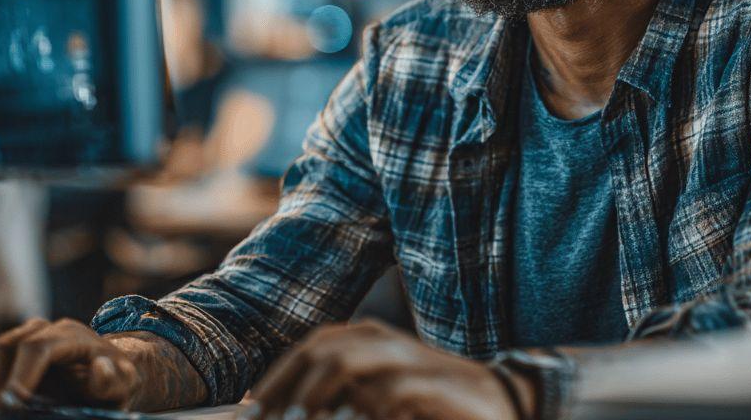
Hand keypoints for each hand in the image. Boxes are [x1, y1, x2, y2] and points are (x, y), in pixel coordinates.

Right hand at [0, 318, 139, 411]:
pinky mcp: (8, 350)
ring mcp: (22, 336)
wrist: (106, 372)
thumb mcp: (123, 384)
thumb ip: (114, 380)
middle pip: (4, 348)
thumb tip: (100, 367)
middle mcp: (43, 330)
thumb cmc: (114, 380)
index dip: (20, 376)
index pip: (37, 349)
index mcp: (71, 335)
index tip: (12, 404)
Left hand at [248, 319, 531, 419]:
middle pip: (321, 350)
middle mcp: (383, 342)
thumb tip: (289, 411)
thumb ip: (341, 396)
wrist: (498, 402)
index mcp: (368, 339)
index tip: (251, 413)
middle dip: (287, 388)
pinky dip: (364, 410)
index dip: (276, 380)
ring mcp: (408, 361)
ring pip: (346, 365)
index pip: (309, 348)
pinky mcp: (430, 387)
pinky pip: (386, 394)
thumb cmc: (430, 402)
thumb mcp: (380, 394)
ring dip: (315, 399)